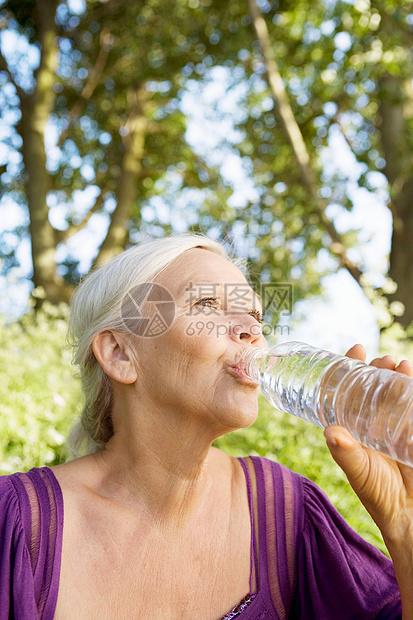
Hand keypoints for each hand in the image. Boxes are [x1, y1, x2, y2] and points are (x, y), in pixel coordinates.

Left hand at [324, 344, 412, 546]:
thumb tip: (329, 431)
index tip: (355, 349)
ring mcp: (394, 422)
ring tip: (397, 364)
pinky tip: (411, 374)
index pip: (347, 389)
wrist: (409, 513)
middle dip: (377, 367)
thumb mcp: (358, 470)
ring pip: (394, 390)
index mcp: (352, 425)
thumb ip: (345, 452)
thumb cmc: (377, 492)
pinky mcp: (412, 427)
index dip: (349, 368)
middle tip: (380, 359)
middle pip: (373, 384)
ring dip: (396, 374)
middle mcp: (372, 419)